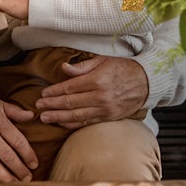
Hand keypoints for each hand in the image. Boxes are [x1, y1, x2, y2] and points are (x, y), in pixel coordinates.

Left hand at [34, 56, 148, 129]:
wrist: (147, 82)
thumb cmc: (124, 68)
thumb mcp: (103, 61)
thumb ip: (83, 66)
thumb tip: (64, 68)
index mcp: (97, 80)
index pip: (69, 88)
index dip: (54, 92)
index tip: (43, 94)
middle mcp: (100, 96)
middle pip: (70, 103)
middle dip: (52, 106)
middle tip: (38, 107)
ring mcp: (105, 109)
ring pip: (77, 116)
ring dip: (58, 117)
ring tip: (45, 118)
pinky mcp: (109, 118)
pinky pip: (87, 123)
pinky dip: (73, 124)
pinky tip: (62, 123)